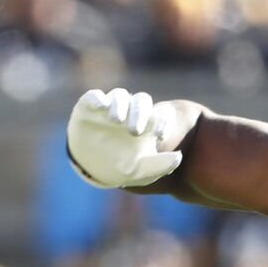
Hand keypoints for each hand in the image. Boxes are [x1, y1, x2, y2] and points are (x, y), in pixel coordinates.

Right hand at [66, 87, 183, 188]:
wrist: (92, 169)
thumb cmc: (123, 167)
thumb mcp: (141, 171)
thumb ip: (160, 165)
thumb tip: (178, 157)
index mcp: (149, 124)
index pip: (163, 114)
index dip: (164, 121)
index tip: (160, 136)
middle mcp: (131, 112)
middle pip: (142, 101)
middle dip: (140, 113)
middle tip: (134, 132)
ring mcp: (110, 107)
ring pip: (120, 95)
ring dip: (120, 105)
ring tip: (117, 121)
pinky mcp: (89, 107)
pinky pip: (95, 96)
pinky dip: (98, 98)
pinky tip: (101, 107)